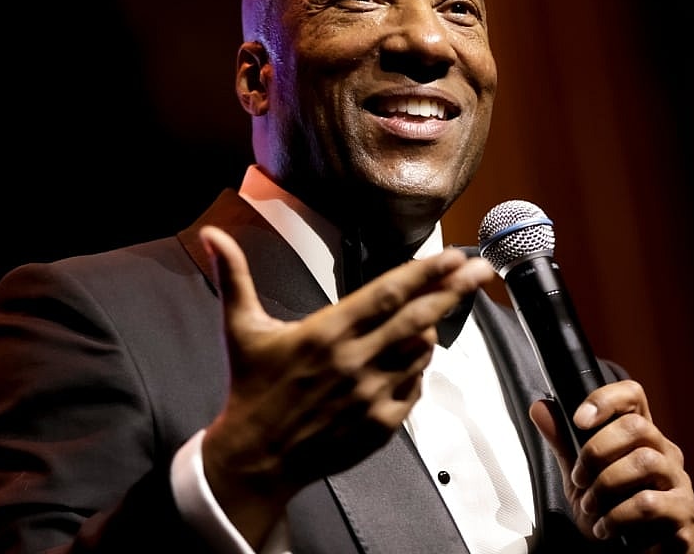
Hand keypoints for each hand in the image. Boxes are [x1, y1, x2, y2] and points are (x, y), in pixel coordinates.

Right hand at [197, 225, 494, 543]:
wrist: (255, 458)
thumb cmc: (251, 389)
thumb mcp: (240, 329)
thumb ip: (235, 277)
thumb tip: (211, 234)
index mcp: (327, 333)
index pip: (388, 293)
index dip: (426, 272)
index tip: (455, 256)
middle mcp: (354, 361)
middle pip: (420, 318)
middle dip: (455, 291)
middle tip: (482, 271)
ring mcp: (372, 395)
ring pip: (422, 353)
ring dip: (429, 333)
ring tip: (425, 322)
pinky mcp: (381, 425)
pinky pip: (415, 389)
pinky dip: (416, 372)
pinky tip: (403, 365)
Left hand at [529, 380, 693, 552]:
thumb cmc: (613, 513)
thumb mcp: (579, 477)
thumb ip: (563, 443)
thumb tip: (540, 408)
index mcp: (641, 437)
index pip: (633, 396)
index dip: (606, 399)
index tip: (579, 420)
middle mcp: (665, 453)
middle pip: (637, 426)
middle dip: (597, 451)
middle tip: (579, 478)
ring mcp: (678, 482)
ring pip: (645, 462)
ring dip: (606, 485)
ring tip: (590, 505)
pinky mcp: (682, 513)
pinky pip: (650, 504)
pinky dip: (617, 517)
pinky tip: (605, 528)